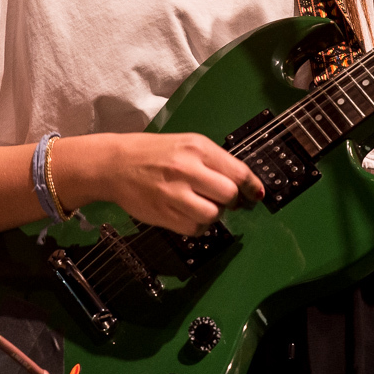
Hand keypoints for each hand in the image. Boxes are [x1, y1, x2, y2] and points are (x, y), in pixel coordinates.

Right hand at [55, 132, 264, 235]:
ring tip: (203, 205)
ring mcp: (174, 194)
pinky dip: (198, 225)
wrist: (115, 165)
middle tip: (223, 198)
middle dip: (231, 200)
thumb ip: (214, 161)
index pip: (237, 171)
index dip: (252, 186)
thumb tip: (245, 184)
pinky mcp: (164, 215)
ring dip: (214, 214)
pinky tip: (188, 213)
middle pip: (229, 195)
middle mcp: (187, 169)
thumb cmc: (154, 153)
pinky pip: (195, 229)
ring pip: (213, 214)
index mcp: (197, 148)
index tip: (257, 194)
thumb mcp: (186, 144)